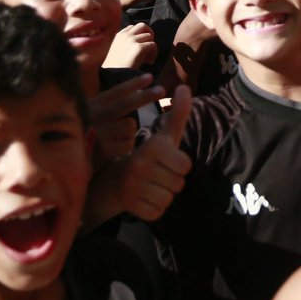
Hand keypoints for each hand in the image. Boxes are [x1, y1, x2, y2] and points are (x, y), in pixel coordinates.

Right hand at [90, 74, 163, 167]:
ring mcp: (99, 133)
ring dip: (129, 134)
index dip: (133, 84)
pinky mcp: (104, 150)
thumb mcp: (89, 119)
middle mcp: (93, 116)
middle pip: (126, 103)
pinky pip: (129, 144)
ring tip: (115, 143)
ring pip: (130, 126)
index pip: (114, 92)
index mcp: (91, 106)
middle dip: (146, 96)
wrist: (67, 169)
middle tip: (162, 90)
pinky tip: (114, 154)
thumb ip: (106, 108)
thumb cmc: (84, 142)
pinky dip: (126, 149)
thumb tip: (133, 94)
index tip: (150, 77)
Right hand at [92, 86, 193, 222]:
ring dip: (163, 195)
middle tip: (156, 175)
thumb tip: (184, 86)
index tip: (165, 161)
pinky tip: (143, 198)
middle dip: (171, 181)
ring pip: (169, 199)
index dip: (179, 165)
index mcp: (153, 146)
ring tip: (149, 185)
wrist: (114, 178)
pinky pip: (158, 213)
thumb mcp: (163, 135)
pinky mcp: (129, 205)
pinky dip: (154, 209)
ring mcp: (133, 185)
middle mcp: (140, 164)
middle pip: (179, 184)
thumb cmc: (148, 156)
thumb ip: (178, 113)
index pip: (186, 166)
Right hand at [105, 22, 157, 70]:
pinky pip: (153, 45)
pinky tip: (149, 62)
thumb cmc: (116, 68)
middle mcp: (125, 35)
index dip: (140, 35)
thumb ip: (127, 44)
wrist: (112, 78)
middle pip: (143, 26)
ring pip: (150, 36)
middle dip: (149, 34)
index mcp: (119, 35)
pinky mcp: (138, 47)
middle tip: (149, 47)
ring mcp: (132, 40)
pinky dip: (154, 54)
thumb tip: (143, 42)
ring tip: (147, 59)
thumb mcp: (118, 51)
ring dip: (151, 47)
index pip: (133, 27)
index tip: (140, 47)